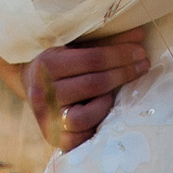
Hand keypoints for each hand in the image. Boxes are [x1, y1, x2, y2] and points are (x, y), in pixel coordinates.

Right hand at [23, 31, 150, 151]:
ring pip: (83, 118)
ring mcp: (45, 117)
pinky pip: (77, 139)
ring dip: (104, 105)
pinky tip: (101, 116)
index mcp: (47, 64)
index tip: (141, 52)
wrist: (30, 85)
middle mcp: (42, 92)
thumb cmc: (61, 63)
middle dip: (123, 74)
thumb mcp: (75, 47)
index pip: (92, 59)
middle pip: (93, 85)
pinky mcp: (50, 136)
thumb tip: (140, 34)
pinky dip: (93, 128)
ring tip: (111, 96)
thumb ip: (105, 42)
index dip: (120, 55)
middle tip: (143, 66)